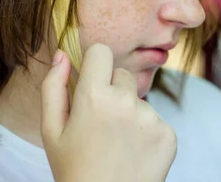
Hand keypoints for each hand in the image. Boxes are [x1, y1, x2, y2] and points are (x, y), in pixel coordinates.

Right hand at [40, 43, 176, 181]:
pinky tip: (133, 153)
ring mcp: (151, 119)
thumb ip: (53, 87)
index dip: (93, 64)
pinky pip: (155, 119)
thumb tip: (62, 54)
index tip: (90, 80)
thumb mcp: (51, 130)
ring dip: (129, 113)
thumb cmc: (73, 169)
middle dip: (111, 91)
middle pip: (121, 75)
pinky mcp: (169, 135)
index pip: (100, 51)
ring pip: (138, 99)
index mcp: (94, 96)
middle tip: (100, 124)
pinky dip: (146, 132)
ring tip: (116, 143)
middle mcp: (126, 102)